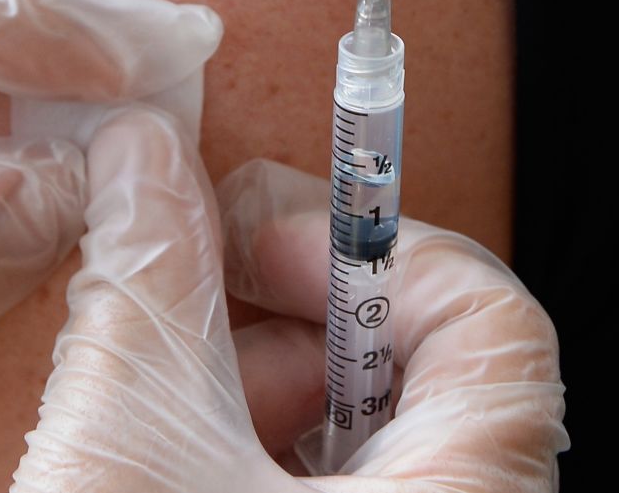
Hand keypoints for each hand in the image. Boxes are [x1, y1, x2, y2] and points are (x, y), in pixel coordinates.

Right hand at [13, 115, 566, 491]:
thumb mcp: (131, 440)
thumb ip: (148, 279)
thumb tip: (143, 156)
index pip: (486, 315)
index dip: (368, 246)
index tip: (257, 237)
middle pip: (416, 367)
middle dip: (282, 320)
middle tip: (183, 304)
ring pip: (360, 438)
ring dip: (245, 392)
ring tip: (147, 409)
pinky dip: (242, 454)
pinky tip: (157, 461)